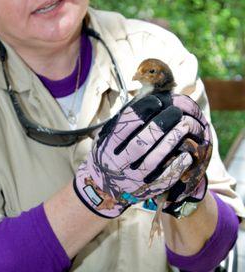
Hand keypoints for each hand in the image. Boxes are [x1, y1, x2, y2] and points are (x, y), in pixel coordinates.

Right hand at [74, 94, 210, 217]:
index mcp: (108, 146)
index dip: (141, 111)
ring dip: (171, 142)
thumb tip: (143, 99)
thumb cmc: (108, 153)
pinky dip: (176, 167)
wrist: (102, 188)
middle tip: (175, 111)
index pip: (124, 126)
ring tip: (185, 126)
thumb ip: (122, 121)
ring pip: (153, 160)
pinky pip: (163, 180)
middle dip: (160, 125)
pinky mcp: (146, 190)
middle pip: (140, 143)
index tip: (156, 101)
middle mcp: (118, 163)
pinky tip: (187, 155)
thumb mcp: (106, 136)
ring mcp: (132, 178)